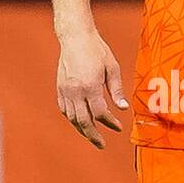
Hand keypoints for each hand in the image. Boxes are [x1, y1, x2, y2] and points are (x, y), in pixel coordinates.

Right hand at [56, 29, 127, 148]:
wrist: (75, 37)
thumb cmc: (96, 50)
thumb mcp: (112, 68)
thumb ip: (117, 90)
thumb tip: (123, 108)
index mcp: (90, 86)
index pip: (100, 113)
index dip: (110, 123)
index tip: (118, 127)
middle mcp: (75, 91)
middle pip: (83, 121)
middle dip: (93, 136)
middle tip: (102, 145)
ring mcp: (65, 91)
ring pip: (72, 118)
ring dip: (82, 130)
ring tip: (92, 137)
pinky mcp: (60, 88)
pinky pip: (65, 110)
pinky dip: (73, 119)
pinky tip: (81, 122)